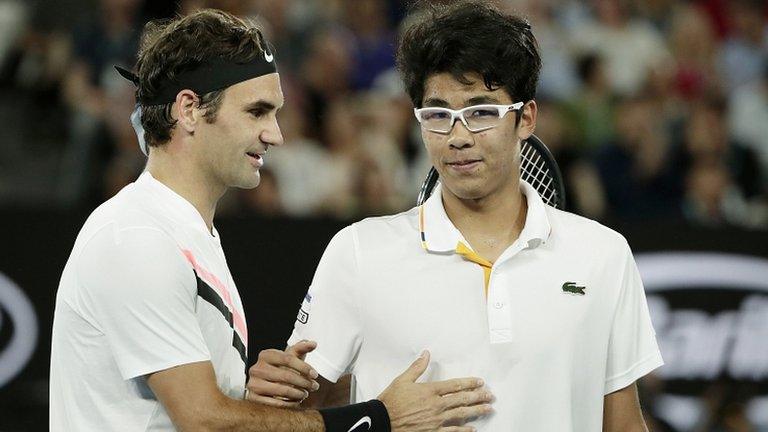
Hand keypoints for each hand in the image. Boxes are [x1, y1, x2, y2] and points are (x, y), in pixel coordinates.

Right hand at [246, 340, 319, 407]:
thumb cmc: (281, 367)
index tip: (315, 375)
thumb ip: (301, 348)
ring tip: (306, 394)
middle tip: (315, 386)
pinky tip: (297, 401)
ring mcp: (253, 383)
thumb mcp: (290, 356)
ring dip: (297, 393)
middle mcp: (257, 368)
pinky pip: (275, 403)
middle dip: (304, 382)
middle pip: (286, 375)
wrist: (265, 382)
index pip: (288, 359)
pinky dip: (289, 403)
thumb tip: (313, 343)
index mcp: (265, 355)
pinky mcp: (253, 397)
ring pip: (281, 390)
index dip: (304, 367)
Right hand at [378, 351, 492, 431]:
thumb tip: (426, 354)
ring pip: (461, 414)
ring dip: (476, 411)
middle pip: (462, 399)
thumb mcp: (402, 380)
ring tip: (488, 409)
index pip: (455, 385)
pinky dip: (463, 430)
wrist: (383, 421)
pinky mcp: (432, 431)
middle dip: (478, 396)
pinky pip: (452, 431)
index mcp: (429, 391)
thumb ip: (417, 367)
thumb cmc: (391, 401)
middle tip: (490, 395)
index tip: (480, 382)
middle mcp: (436, 405)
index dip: (469, 383)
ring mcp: (436, 420)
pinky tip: (472, 429)